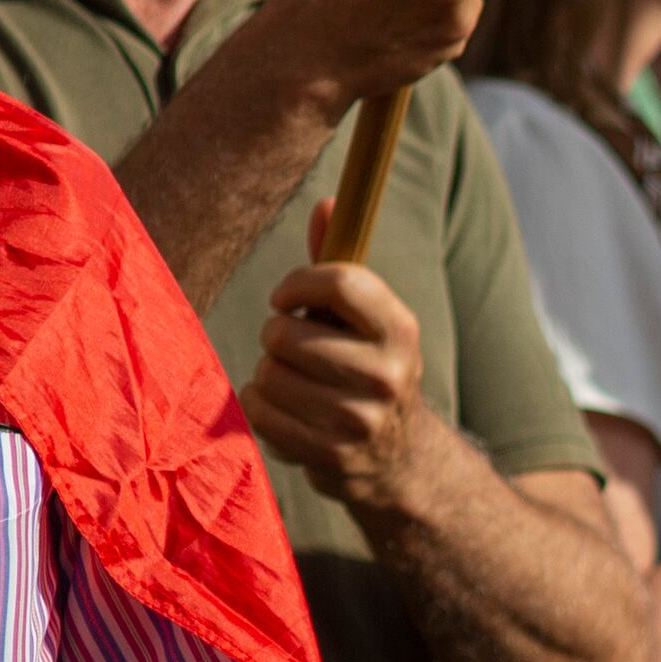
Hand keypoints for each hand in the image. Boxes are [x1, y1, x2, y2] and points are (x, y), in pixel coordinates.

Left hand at [246, 255, 433, 515]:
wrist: (396, 458)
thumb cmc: (364, 367)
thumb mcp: (362, 318)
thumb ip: (338, 263)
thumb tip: (328, 203)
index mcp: (400, 329)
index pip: (339, 281)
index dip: (298, 283)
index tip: (286, 298)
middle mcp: (388, 375)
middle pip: (285, 334)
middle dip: (278, 338)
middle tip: (297, 353)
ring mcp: (359, 420)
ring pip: (268, 374)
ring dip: (269, 376)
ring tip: (295, 385)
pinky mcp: (330, 455)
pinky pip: (260, 413)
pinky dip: (262, 409)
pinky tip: (288, 414)